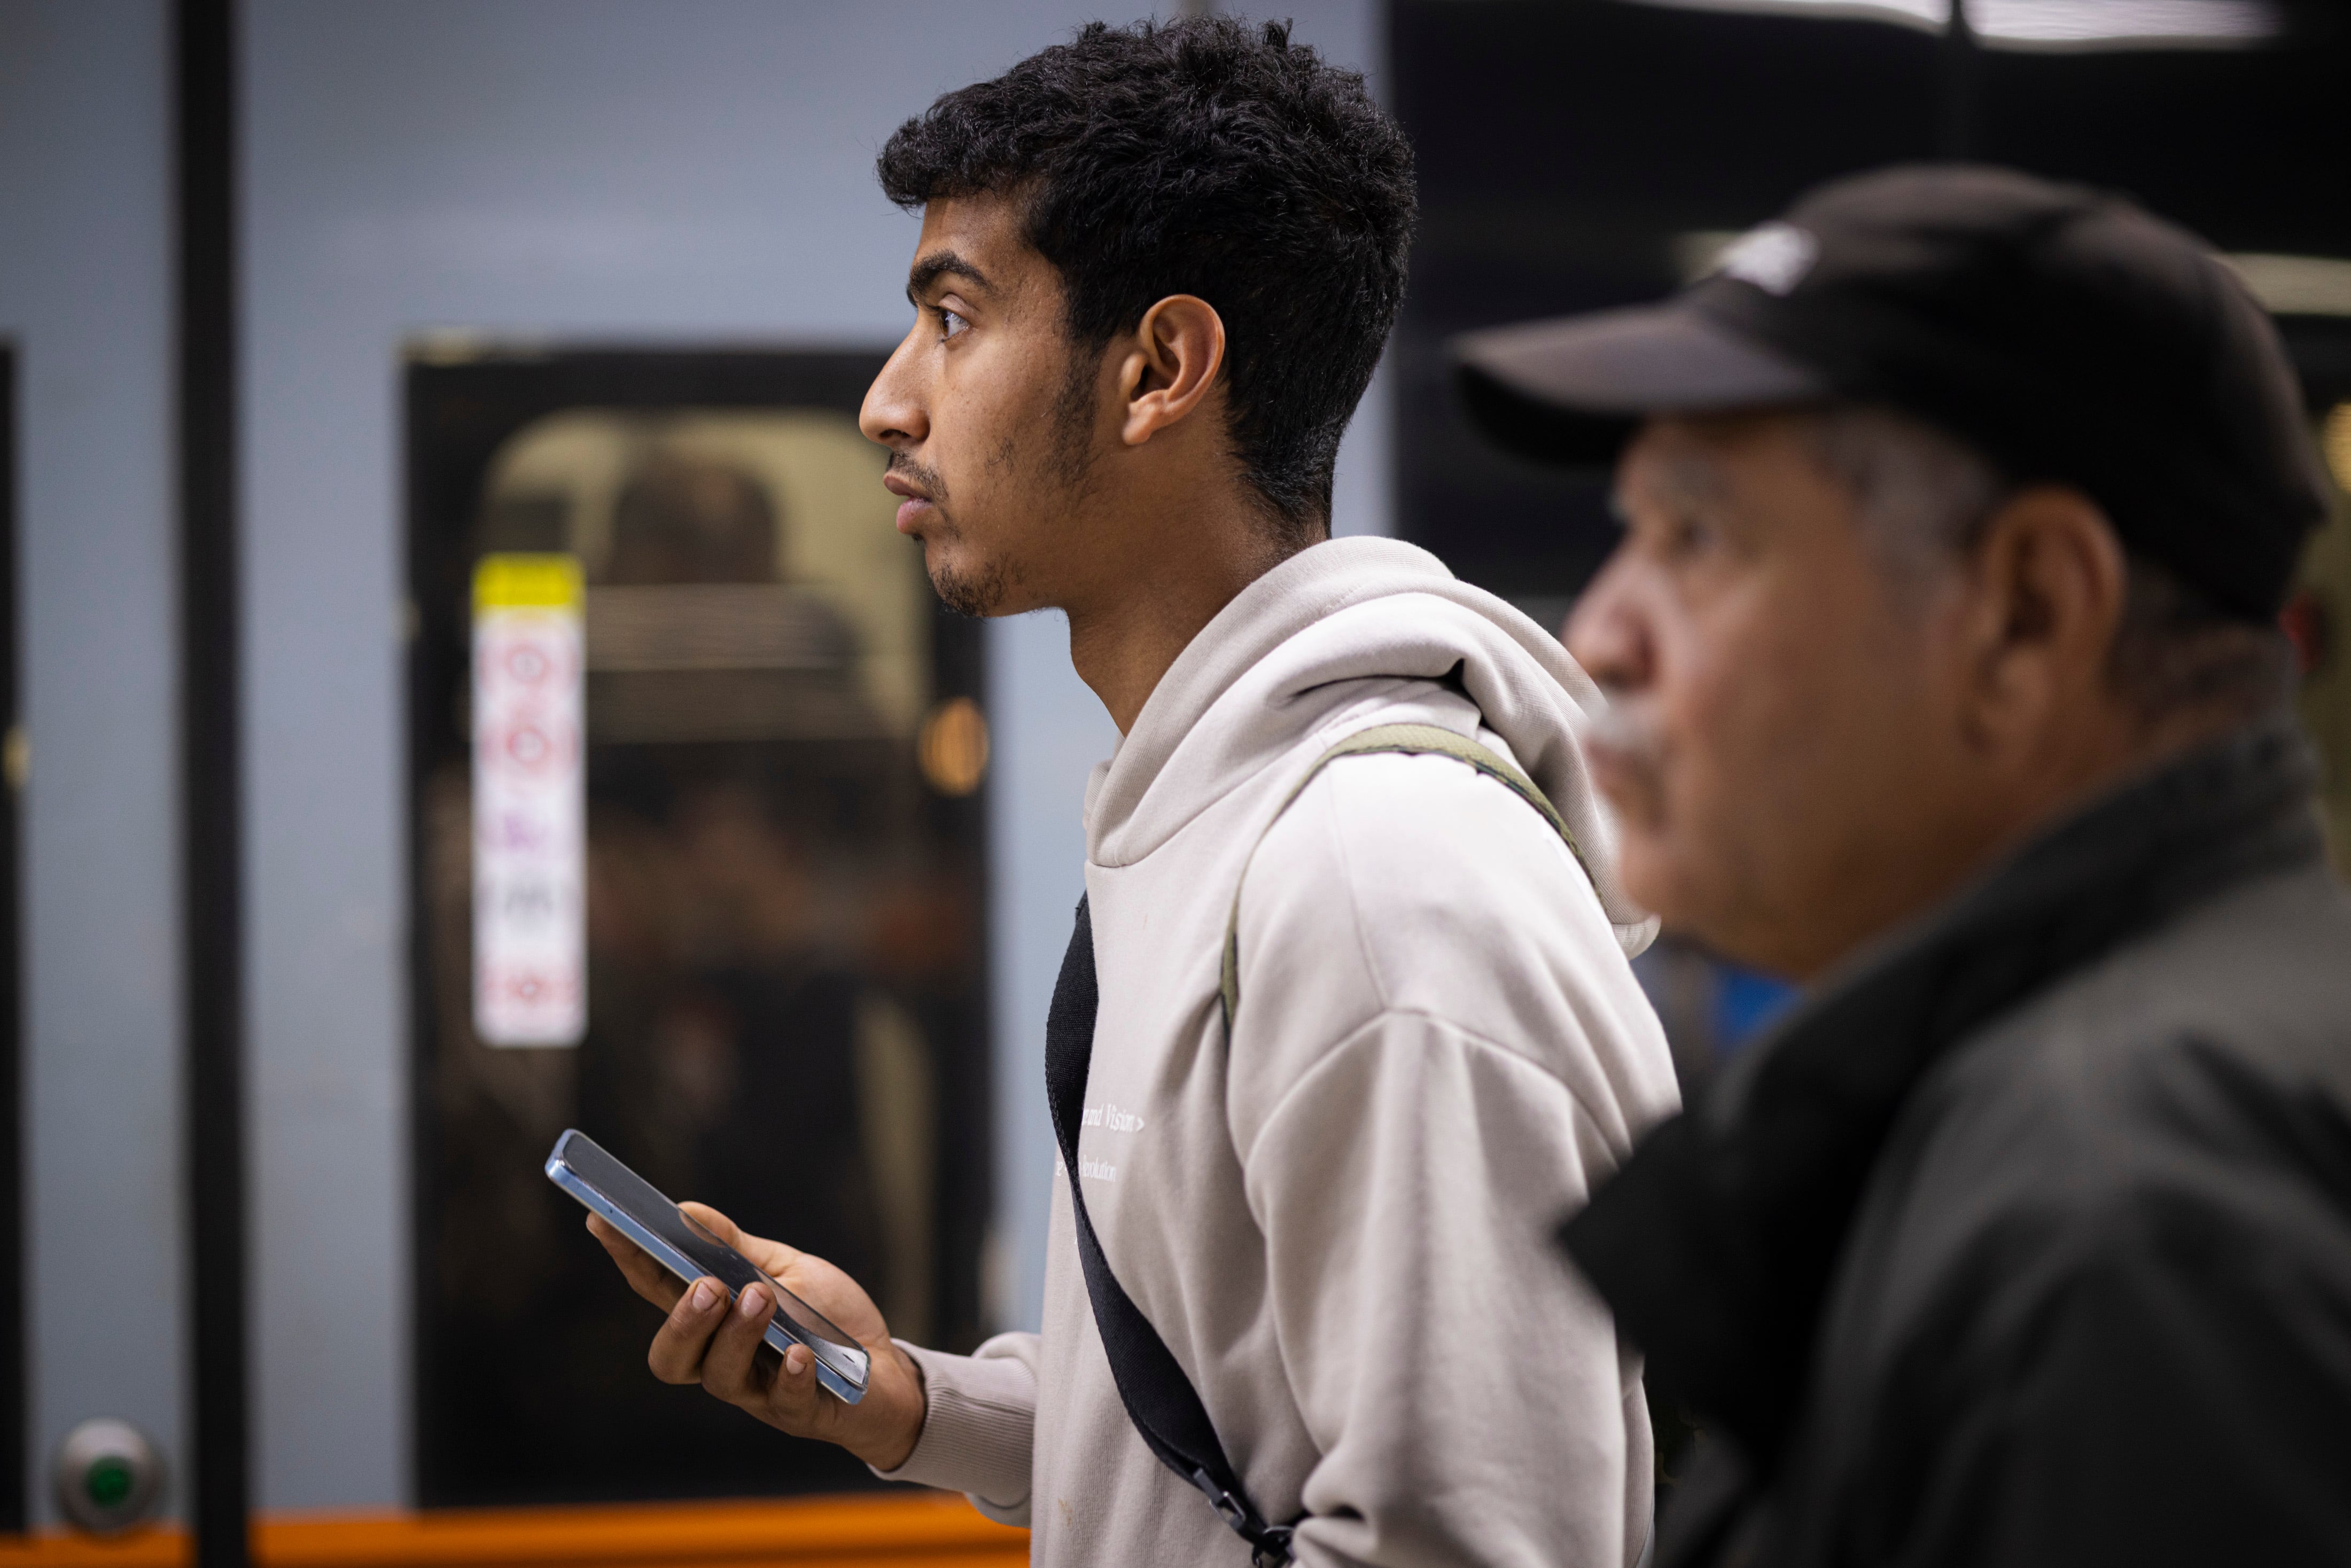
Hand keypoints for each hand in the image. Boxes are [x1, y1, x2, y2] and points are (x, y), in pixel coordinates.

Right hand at [587, 1204, 927, 1469]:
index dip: (628, 1259)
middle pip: (672, 1357)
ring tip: (762, 1298)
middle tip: (708, 1285)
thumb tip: (685, 1211)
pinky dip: (791, 1374)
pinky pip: (786, 1400)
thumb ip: (737, 1248)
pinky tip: (800, 1353)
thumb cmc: (826, 1317)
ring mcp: (759, 1391)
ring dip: (738, 1334)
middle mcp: (723, 1360)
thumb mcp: (785, 1269)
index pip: (657, 1291)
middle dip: (681, 1321)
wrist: (885, 1371)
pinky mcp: (801, 1411)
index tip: (603, 1220)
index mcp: (712, 1321)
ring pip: (721, 1377)